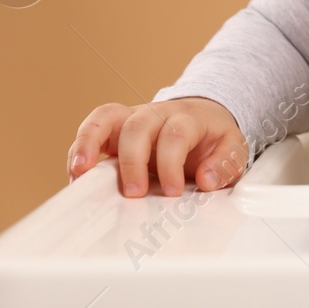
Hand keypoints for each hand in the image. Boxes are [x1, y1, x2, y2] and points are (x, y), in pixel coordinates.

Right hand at [67, 97, 247, 196]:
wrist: (204, 117)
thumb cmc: (213, 138)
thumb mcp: (232, 149)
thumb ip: (225, 164)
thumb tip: (206, 180)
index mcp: (188, 118)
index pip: (175, 134)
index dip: (171, 163)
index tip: (173, 191)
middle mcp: (157, 114)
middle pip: (138, 126)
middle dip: (133, 161)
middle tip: (134, 193)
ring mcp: (133, 118)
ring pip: (107, 119)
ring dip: (90, 144)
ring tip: (80, 172)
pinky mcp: (115, 128)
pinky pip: (93, 127)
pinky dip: (80, 146)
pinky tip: (75, 171)